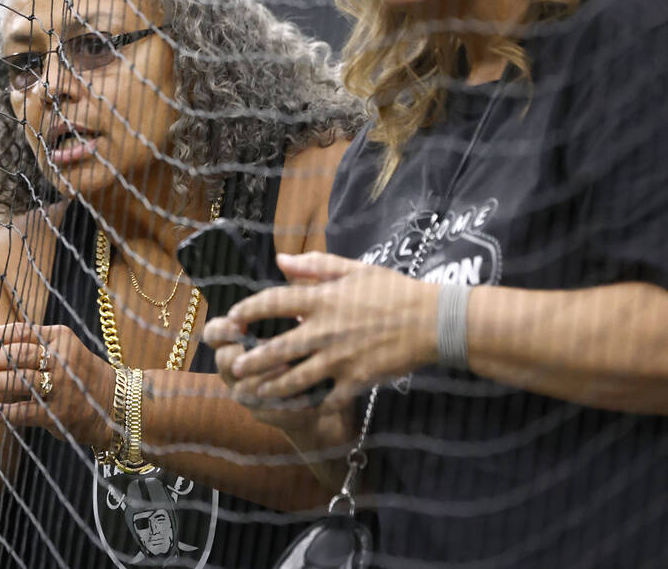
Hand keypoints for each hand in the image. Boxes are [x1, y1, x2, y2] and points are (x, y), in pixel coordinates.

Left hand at [0, 323, 115, 447]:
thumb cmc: (81, 375)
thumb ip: (34, 346)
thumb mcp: (64, 350)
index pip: (22, 332)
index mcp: (61, 338)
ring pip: (18, 381)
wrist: (116, 403)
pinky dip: (1, 411)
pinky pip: (23, 411)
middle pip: (17, 355)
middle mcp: (62, 359)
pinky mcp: (58, 413)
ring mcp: (61, 386)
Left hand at [222, 252, 438, 411]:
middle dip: (252, 360)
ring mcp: (340, 358)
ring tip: (253, 392)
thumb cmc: (394, 291)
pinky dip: (310, 404)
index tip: (235, 316)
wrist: (433, 321)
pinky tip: (295, 408)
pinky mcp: (356, 379)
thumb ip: (315, 266)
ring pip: (296, 378)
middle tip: (234, 366)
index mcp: (322, 299)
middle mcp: (325, 329)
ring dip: (271, 387)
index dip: (249, 309)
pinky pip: (327, 396)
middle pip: (278, 348)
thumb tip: (281, 260)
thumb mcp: (354, 269)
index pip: (274, 302)